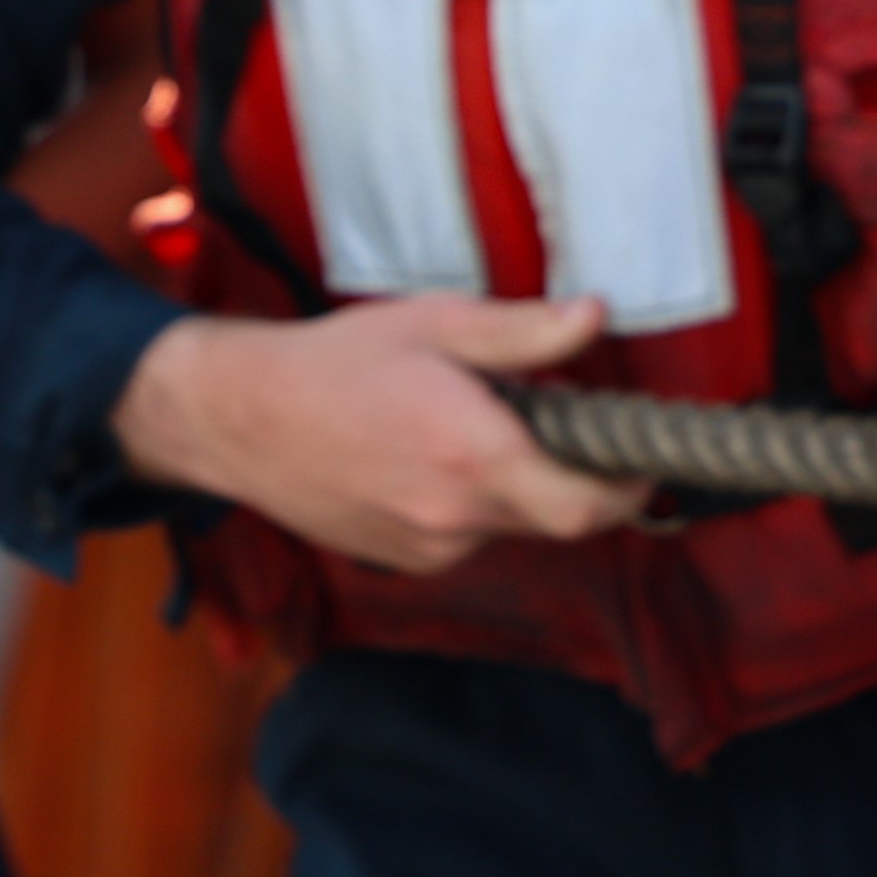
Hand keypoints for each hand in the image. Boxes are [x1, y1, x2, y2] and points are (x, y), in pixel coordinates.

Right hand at [112, 297, 648, 572]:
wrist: (239, 418)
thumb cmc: (333, 360)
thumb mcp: (433, 323)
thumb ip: (523, 331)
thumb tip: (594, 317)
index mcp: (475, 450)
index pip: (589, 506)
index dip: (629, 490)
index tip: (637, 460)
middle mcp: (457, 513)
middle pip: (558, 517)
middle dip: (572, 477)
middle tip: (553, 426)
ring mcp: (429, 545)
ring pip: (509, 525)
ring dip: (512, 487)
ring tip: (464, 429)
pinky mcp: (404, 560)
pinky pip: (464, 538)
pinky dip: (467, 504)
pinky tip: (422, 459)